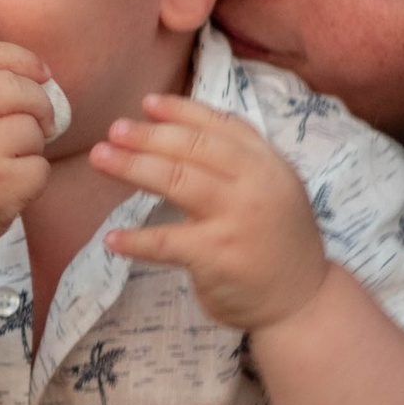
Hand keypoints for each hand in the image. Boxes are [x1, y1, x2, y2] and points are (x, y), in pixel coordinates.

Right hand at [0, 42, 61, 260]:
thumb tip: (34, 73)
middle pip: (18, 88)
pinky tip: (7, 186)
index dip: (22, 61)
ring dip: (31, 145)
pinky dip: (32, 177)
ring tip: (6, 160)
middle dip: (39, 103)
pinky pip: (39, 167)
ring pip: (32, 128)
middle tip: (41, 122)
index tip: (41, 75)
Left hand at [92, 94, 326, 335]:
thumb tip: (180, 130)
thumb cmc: (277, 242)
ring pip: (177, 181)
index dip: (182, 111)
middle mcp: (255, 183)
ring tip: (101, 159)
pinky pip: (166, 242)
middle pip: (193, 148)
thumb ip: (239, 161)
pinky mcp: (217, 255)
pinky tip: (112, 238)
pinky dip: (136, 240)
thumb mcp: (273, 189)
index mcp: (267, 162)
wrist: (302, 300)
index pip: (221, 125)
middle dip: (149, 136)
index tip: (147, 104)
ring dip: (133, 167)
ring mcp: (236, 219)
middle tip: (114, 131)